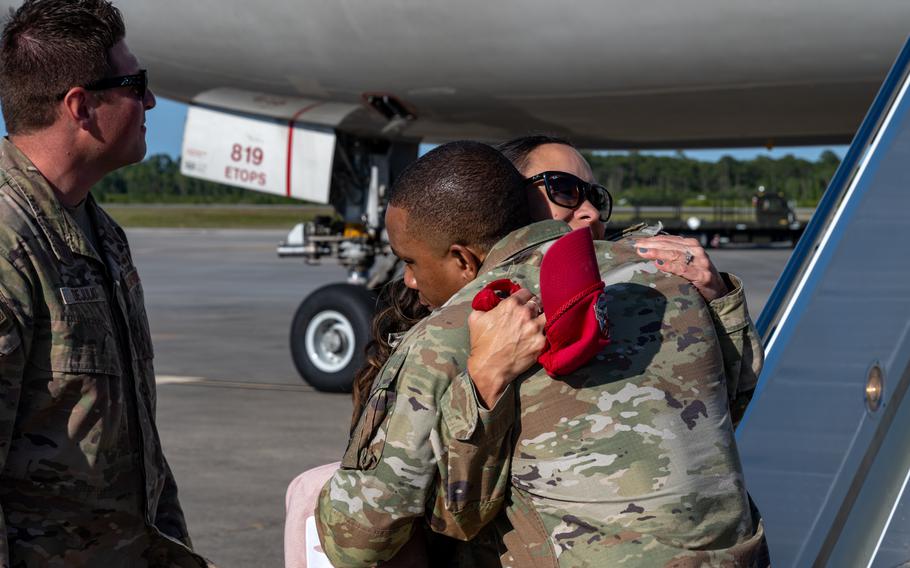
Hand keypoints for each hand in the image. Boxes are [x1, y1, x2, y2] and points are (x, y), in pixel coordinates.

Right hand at [466, 288, 546, 407]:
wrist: (489, 368)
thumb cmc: (481, 344)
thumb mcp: (476, 318)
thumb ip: (486, 305)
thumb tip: (492, 301)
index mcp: (511, 305)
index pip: (526, 292)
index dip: (524, 297)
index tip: (524, 302)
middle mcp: (525, 314)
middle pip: (538, 302)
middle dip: (535, 306)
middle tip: (532, 313)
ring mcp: (535, 328)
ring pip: (547, 315)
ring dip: (542, 318)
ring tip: (538, 324)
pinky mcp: (541, 343)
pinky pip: (548, 333)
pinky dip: (544, 334)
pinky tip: (539, 337)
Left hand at [634, 235, 728, 301]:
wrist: (718, 289)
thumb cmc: (696, 274)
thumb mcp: (685, 261)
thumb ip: (671, 254)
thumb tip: (646, 250)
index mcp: (690, 244)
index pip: (667, 239)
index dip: (651, 240)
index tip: (636, 242)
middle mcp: (696, 250)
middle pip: (669, 246)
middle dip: (651, 245)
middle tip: (636, 247)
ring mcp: (700, 262)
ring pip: (675, 254)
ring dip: (657, 253)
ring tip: (643, 252)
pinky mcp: (702, 275)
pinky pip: (683, 269)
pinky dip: (670, 266)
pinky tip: (659, 264)